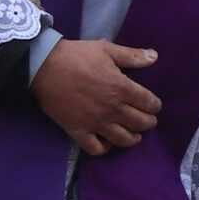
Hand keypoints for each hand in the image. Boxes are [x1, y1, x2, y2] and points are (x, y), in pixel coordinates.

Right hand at [34, 39, 160, 155]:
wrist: (43, 66)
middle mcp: (112, 109)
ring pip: (124, 140)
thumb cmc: (76, 56)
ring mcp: (95, 123)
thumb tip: (155, 56)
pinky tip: (108, 141)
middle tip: (146, 119)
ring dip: (133, 138)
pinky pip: (96, 149)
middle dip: (148, 122)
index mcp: (121, 88)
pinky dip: (106, 148)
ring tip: (133, 133)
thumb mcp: (106, 50)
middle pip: (141, 124)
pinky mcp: (78, 131)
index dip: (155, 105)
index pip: (149, 104)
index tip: (153, 105)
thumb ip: (132, 56)